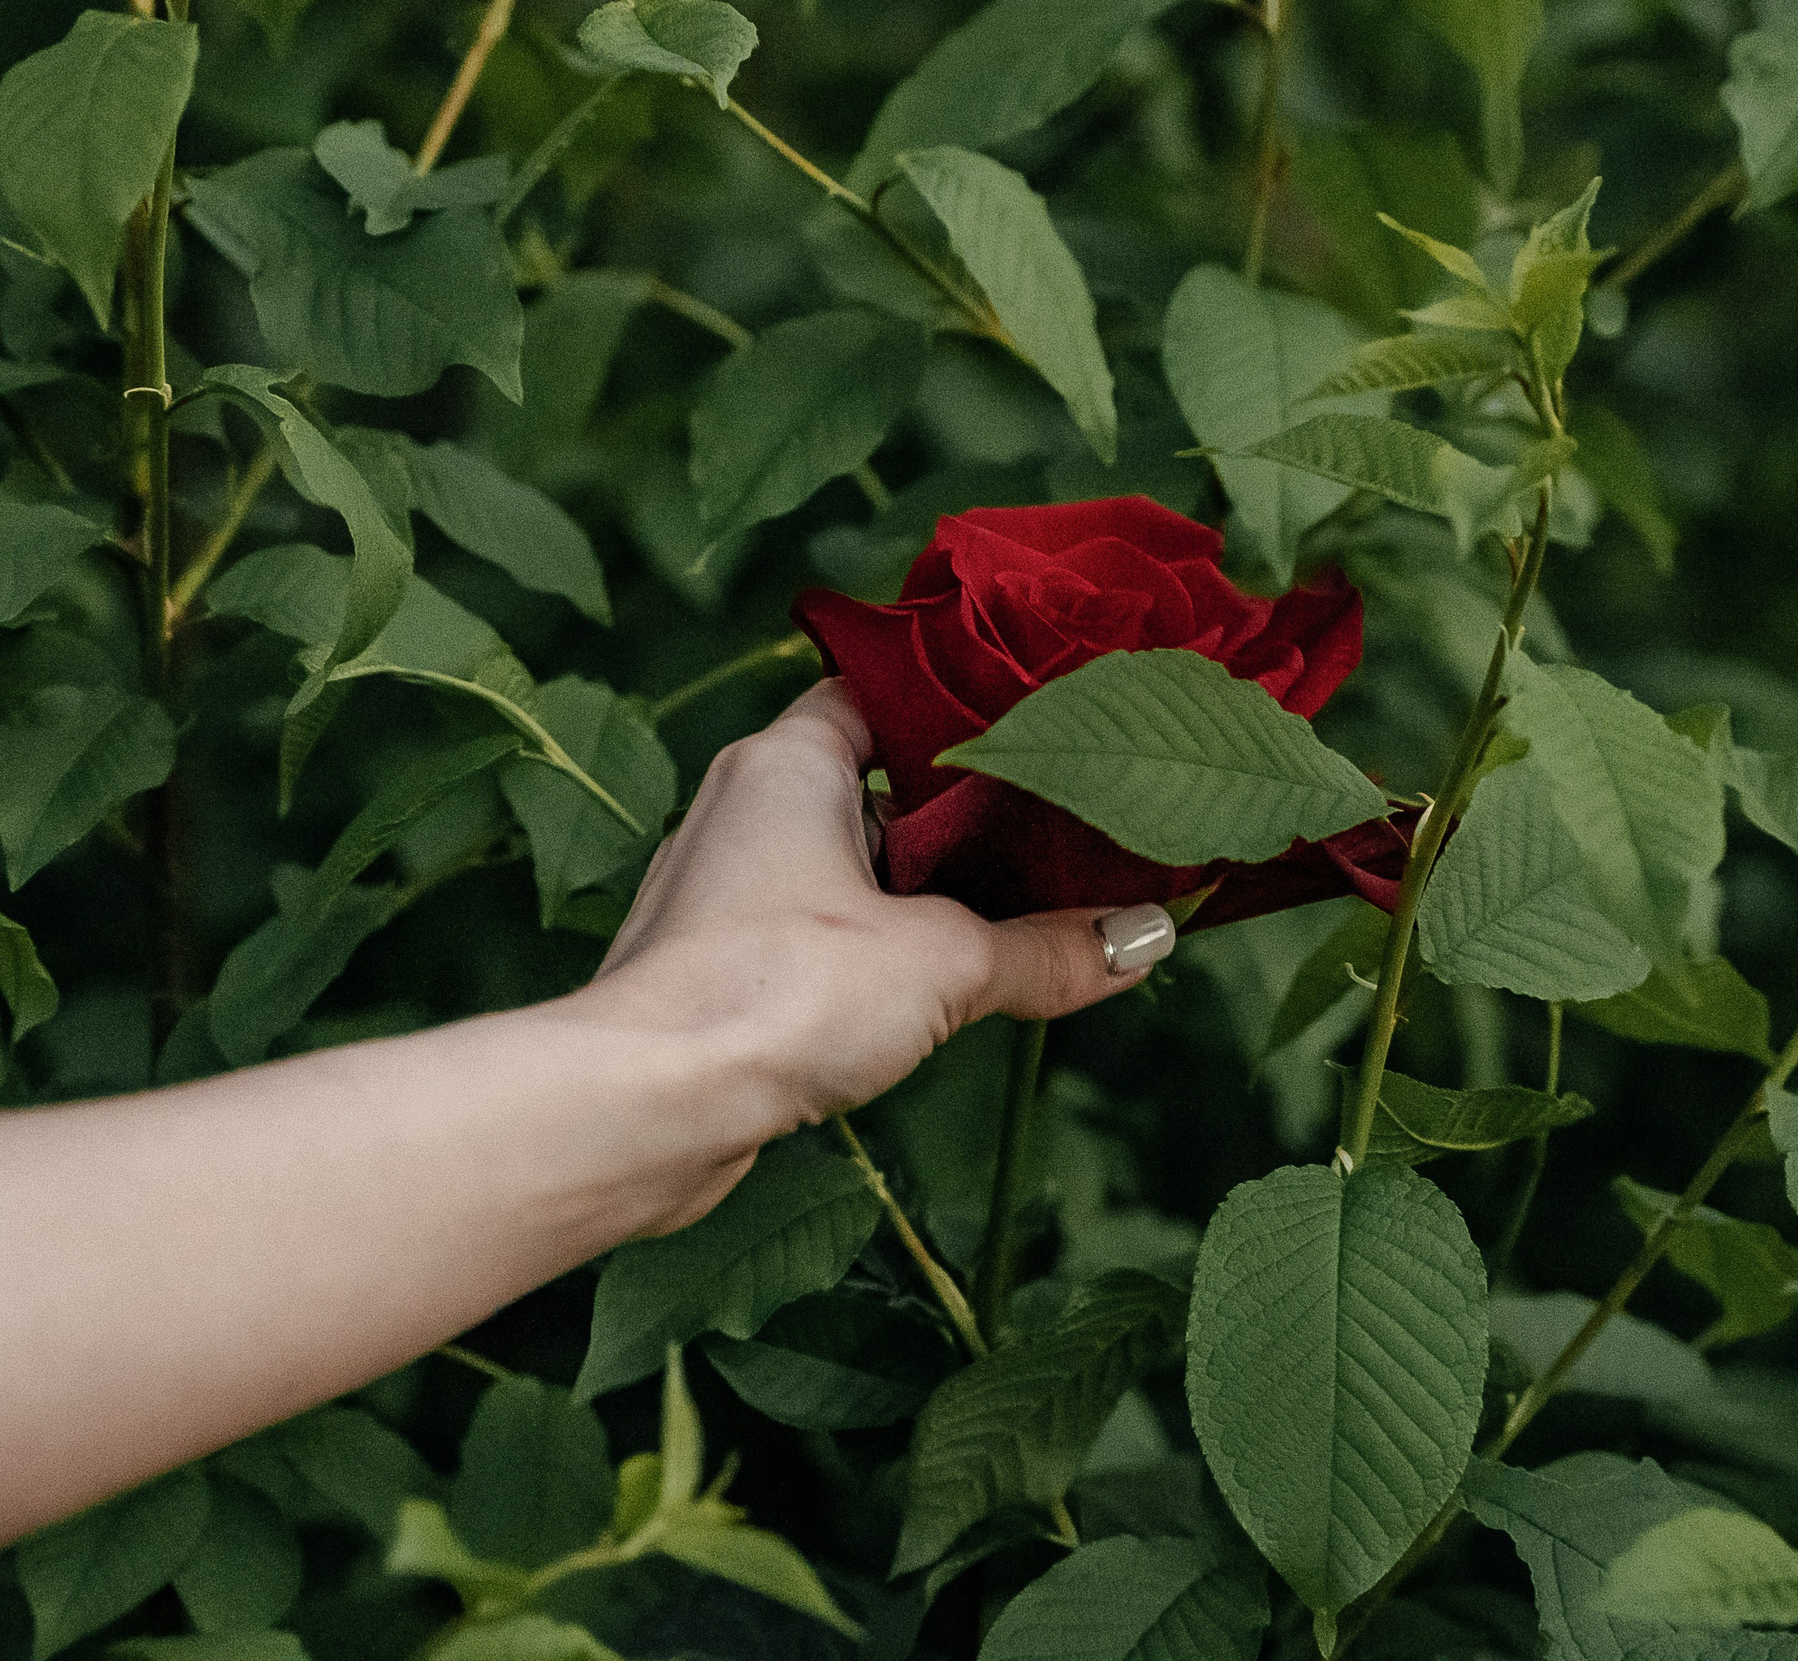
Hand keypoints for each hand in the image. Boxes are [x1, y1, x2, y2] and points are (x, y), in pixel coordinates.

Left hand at [582, 681, 1170, 1167]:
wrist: (648, 1105)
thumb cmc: (778, 992)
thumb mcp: (944, 964)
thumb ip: (1049, 948)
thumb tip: (1150, 937)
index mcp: (789, 759)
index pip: (884, 691)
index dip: (964, 705)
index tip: (1046, 726)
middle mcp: (746, 806)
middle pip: (882, 787)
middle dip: (968, 819)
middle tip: (1066, 831)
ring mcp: (728, 889)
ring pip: (854, 869)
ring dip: (929, 896)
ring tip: (1030, 915)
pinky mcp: (722, 967)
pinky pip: (823, 936)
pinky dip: (882, 952)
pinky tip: (946, 989)